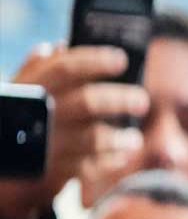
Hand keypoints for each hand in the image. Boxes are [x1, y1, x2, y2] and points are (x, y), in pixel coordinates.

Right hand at [0, 44, 147, 218]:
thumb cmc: (14, 121)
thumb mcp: (17, 94)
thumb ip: (36, 70)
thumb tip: (58, 47)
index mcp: (30, 90)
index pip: (65, 67)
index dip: (95, 61)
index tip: (121, 59)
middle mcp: (40, 116)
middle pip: (88, 103)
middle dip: (120, 100)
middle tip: (141, 101)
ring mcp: (47, 145)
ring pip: (93, 138)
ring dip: (119, 138)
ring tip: (134, 139)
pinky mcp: (53, 172)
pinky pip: (91, 166)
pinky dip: (110, 161)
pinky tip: (120, 156)